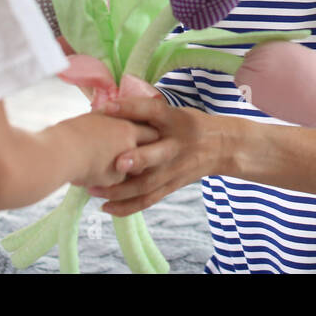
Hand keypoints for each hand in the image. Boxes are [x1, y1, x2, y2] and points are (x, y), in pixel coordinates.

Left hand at [85, 96, 228, 216]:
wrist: (221, 147)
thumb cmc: (189, 125)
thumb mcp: (175, 112)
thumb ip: (148, 113)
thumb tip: (108, 107)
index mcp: (176, 120)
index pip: (152, 112)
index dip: (130, 109)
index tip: (107, 107)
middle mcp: (176, 145)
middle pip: (157, 154)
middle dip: (137, 160)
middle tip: (115, 162)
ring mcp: (174, 169)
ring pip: (149, 183)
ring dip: (121, 189)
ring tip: (95, 189)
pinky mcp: (172, 185)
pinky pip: (149, 199)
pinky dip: (128, 207)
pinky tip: (107, 208)